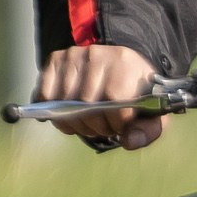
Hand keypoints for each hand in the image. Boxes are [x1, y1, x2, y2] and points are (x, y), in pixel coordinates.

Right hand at [35, 43, 166, 148]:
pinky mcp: (56, 59)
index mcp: (126, 64)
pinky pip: (46, 95)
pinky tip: (68, 114)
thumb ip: (147, 130)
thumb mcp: (151, 111)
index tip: (118, 127)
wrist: (122, 65)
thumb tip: (129, 142)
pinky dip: (54, 112)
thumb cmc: (136, 92)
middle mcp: (98, 55)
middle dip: (94, 126)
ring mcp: (74, 55)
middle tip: (102, 127)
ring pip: (64, 104)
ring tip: (87, 121)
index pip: (114, 104)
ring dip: (74, 122)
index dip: (115, 125)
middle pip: (86, 106)